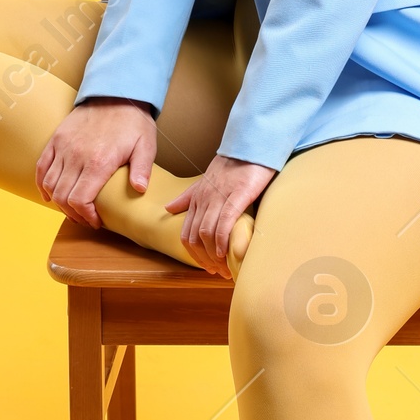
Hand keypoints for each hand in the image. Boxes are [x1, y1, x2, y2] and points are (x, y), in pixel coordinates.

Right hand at [37, 99, 157, 228]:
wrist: (115, 92)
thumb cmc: (132, 121)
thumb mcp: (145, 145)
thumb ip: (142, 169)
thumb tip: (139, 189)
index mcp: (98, 162)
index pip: (80, 200)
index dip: (85, 216)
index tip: (95, 220)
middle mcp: (76, 156)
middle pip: (62, 197)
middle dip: (73, 214)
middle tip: (85, 218)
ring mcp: (63, 147)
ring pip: (50, 184)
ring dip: (58, 201)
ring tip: (72, 208)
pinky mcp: (56, 139)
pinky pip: (41, 166)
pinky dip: (42, 184)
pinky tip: (49, 195)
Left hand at [165, 155, 275, 276]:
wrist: (250, 147)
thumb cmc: (232, 166)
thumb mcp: (205, 181)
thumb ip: (187, 197)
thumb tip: (169, 209)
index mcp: (196, 198)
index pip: (187, 232)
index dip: (194, 253)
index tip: (206, 267)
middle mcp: (204, 199)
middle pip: (195, 236)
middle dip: (203, 259)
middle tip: (216, 272)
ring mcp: (219, 197)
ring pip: (206, 232)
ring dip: (213, 254)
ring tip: (223, 268)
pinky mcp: (236, 195)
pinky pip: (224, 222)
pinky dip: (221, 240)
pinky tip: (225, 252)